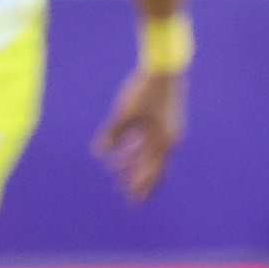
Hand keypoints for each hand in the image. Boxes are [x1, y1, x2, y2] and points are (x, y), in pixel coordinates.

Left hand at [95, 67, 185, 201]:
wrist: (165, 66)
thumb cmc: (144, 90)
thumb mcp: (125, 114)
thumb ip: (113, 134)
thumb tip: (99, 153)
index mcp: (163, 142)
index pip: (152, 172)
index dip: (141, 187)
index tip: (132, 201)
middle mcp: (169, 139)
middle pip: (153, 166)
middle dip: (138, 179)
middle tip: (125, 194)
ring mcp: (167, 128)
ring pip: (148, 151)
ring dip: (133, 161)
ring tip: (115, 170)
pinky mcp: (163, 117)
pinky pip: (148, 137)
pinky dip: (135, 144)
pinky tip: (120, 147)